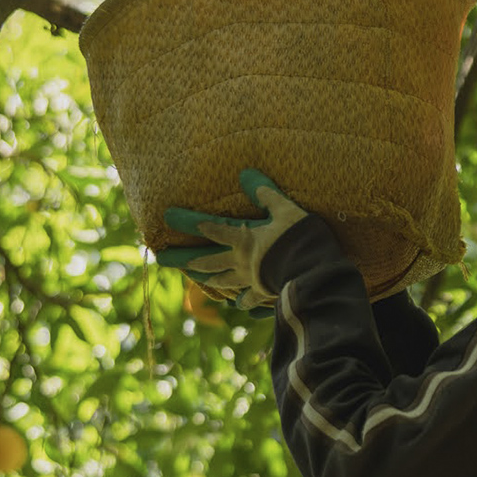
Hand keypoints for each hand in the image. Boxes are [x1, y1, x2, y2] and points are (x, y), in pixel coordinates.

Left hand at [156, 169, 308, 309]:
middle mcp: (241, 262)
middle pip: (207, 260)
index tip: (169, 217)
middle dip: (183, 259)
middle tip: (161, 258)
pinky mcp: (264, 294)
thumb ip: (266, 192)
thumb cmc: (300, 238)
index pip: (212, 228)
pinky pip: (248, 300)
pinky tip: (236, 304)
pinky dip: (241, 301)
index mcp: (244, 240)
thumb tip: (245, 173)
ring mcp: (251, 281)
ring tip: (194, 278)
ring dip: (206, 278)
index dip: (190, 222)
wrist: (315, 273)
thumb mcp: (285, 210)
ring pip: (222, 281)